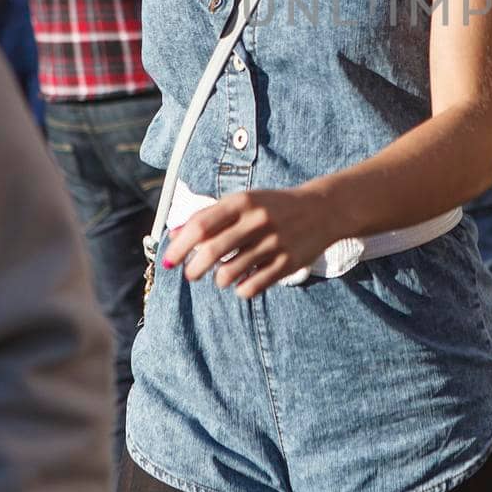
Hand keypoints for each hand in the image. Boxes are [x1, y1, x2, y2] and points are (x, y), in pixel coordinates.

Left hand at [163, 188, 337, 298]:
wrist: (323, 209)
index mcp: (243, 202)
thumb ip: (209, 215)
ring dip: (219, 280)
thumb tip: (173, 234)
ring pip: (229, 273)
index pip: (201, 225)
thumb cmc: (273, 206)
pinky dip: (241, 289)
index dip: (180, 246)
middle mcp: (257, 220)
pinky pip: (252, 286)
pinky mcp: (288, 263)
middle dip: (194, 269)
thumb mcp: (243, 202)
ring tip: (223, 276)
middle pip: (211, 252)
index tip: (169, 261)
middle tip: (191, 275)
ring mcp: (274, 242)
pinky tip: (243, 282)